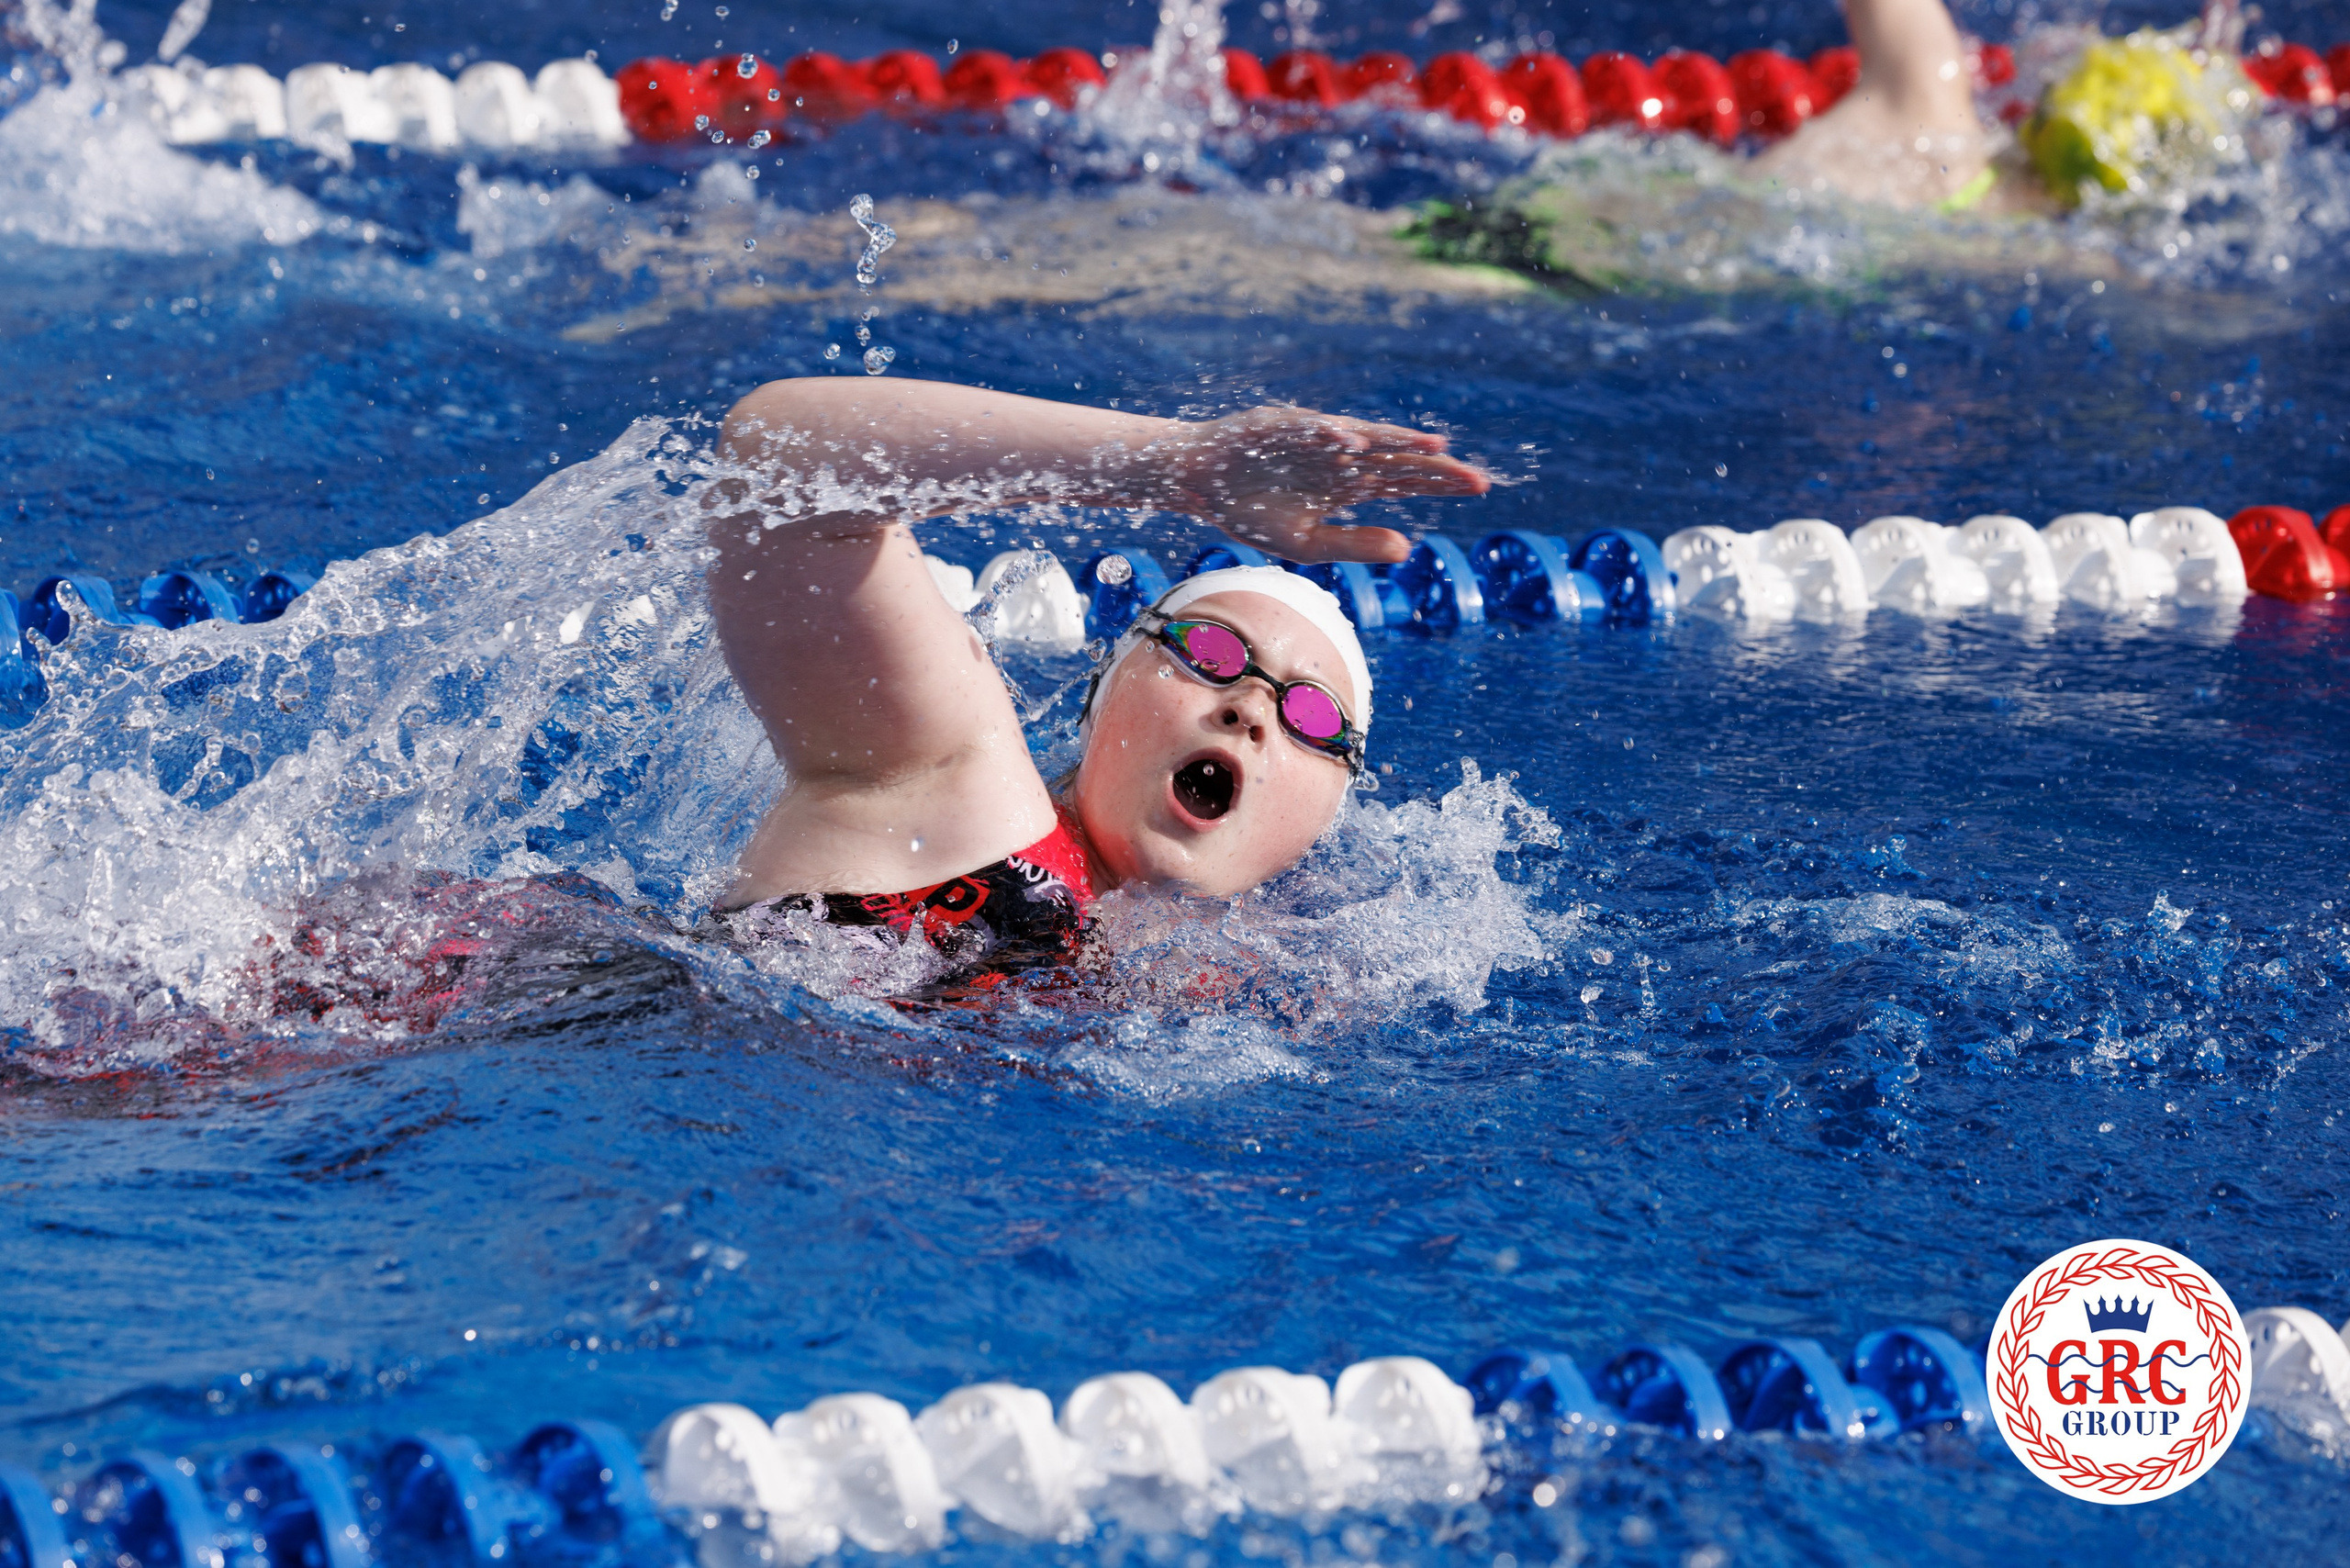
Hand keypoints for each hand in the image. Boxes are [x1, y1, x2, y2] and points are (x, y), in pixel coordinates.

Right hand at [1152, 406, 1488, 563]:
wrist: (1199, 485)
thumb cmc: (1251, 513)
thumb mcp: (1307, 543)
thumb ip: (1356, 544)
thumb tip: (1408, 548)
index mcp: (1347, 485)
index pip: (1404, 481)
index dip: (1440, 484)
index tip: (1479, 488)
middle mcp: (1339, 457)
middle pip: (1396, 459)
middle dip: (1435, 468)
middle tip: (1478, 479)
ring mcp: (1312, 440)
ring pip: (1362, 439)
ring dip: (1396, 442)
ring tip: (1433, 447)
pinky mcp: (1277, 427)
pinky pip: (1306, 431)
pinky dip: (1328, 436)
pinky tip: (1353, 443)